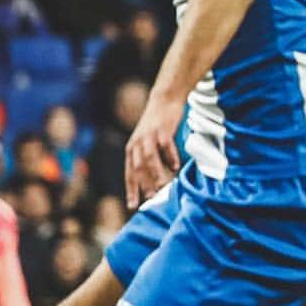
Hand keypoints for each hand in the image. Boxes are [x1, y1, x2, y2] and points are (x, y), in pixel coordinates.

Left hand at [125, 91, 183, 208]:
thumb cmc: (156, 125)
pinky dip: (170, 158)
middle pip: (138, 168)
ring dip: (156, 174)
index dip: (131, 189)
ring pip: (150, 159)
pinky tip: (176, 167)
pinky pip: (166, 147)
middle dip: (144, 184)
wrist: (164, 100)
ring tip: (163, 186)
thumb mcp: (146, 142)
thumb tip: (153, 181)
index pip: (129, 173)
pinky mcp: (162, 130)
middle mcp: (137, 143)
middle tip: (151, 198)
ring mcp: (149, 136)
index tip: (133, 205)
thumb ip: (147, 158)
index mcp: (132, 148)